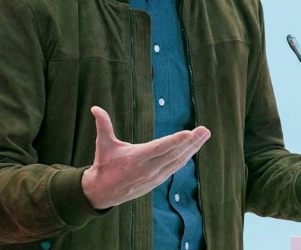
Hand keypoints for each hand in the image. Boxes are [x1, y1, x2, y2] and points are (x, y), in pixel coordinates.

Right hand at [81, 106, 210, 209]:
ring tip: (205, 134)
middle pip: (174, 153)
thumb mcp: (102, 145)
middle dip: (192, 141)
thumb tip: (95, 108)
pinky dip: (186, 157)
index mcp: (136, 158)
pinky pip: (176, 167)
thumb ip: (103, 126)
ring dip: (193, 148)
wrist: (103, 193)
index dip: (175, 140)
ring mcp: (155, 176)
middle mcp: (149, 168)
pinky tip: (194, 147)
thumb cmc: (104, 165)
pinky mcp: (158, 181)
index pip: (160, 147)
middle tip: (205, 130)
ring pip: (178, 161)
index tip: (189, 133)